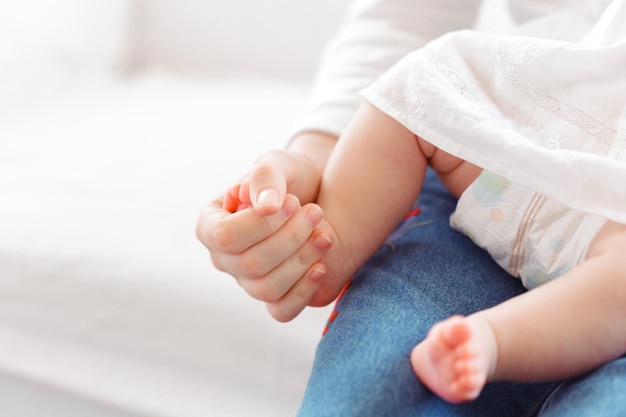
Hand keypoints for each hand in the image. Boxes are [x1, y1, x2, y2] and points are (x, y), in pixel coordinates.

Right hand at [196, 133, 336, 320]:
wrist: (314, 193)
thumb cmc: (287, 177)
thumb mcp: (275, 164)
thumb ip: (266, 178)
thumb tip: (265, 206)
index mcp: (211, 225)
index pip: (225, 237)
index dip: (260, 225)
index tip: (293, 202)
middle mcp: (223, 258)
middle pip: (248, 265)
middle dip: (288, 240)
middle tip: (315, 212)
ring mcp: (246, 281)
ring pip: (266, 289)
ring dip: (301, 262)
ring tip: (325, 234)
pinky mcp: (273, 296)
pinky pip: (282, 310)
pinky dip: (303, 292)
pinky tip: (321, 267)